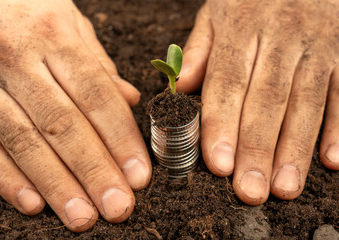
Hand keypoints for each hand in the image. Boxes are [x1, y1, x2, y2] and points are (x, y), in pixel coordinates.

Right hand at [0, 0, 150, 231]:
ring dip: (57, 185)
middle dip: (94, 171)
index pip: (97, 96)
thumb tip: (130, 100)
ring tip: (83, 217)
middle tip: (118, 207)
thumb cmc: (27, 11)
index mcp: (54, 36)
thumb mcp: (69, 22)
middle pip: (64, 125)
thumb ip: (98, 64)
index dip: (120, 139)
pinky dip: (8, 179)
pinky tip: (34, 205)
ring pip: (25, 142)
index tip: (139, 175)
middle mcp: (17, 59)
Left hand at [178, 0, 338, 204]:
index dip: (222, 125)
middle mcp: (280, 40)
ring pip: (305, 104)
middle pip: (266, 101)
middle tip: (250, 190)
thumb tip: (180, 87)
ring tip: (283, 188)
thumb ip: (198, 50)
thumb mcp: (217, 11)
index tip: (218, 164)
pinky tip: (332, 162)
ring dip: (294, 149)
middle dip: (257, 149)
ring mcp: (317, 48)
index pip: (227, 83)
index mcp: (241, 30)